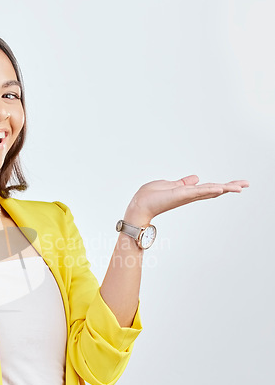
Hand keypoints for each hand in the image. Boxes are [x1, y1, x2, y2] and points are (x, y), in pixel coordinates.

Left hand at [124, 175, 249, 224]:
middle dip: (230, 187)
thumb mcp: (168, 185)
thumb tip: (196, 178)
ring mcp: (185, 196)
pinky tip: (221, 188)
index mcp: (187, 192)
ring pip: (209, 190)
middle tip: (247, 184)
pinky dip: (209, 189)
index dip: (223, 186)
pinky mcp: (180, 195)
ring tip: (240, 186)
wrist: (139, 206)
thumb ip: (182, 182)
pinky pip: (197, 191)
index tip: (238, 184)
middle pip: (214, 190)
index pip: (208, 188)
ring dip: (225, 187)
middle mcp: (189, 195)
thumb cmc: (149, 197)